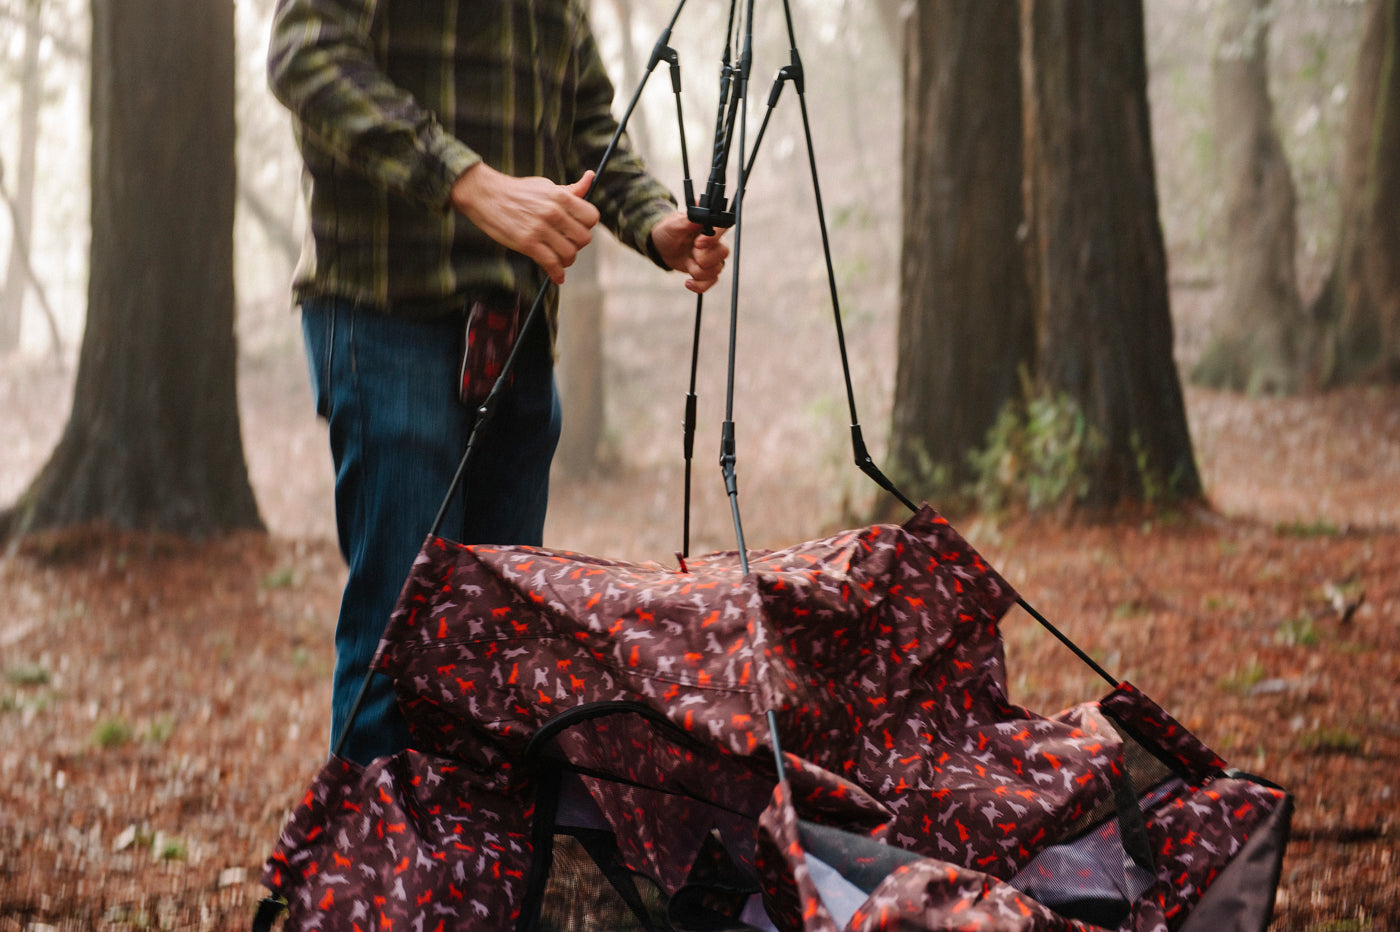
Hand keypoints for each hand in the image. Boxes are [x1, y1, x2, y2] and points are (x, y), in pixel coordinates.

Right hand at [450, 164, 599, 284]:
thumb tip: (590, 177)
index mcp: (560, 196)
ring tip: (560, 259)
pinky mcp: (527, 243)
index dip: (587, 226)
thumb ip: (570, 189)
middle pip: (584, 238)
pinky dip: (556, 274)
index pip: (592, 217)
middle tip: (567, 244)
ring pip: (569, 254)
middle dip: (578, 245)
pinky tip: (556, 277)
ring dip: (567, 260)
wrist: (486, 195)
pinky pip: (551, 264)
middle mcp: (553, 212)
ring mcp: (540, 228)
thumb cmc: (517, 191)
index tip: (578, 229)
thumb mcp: (545, 186)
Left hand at [648, 211, 729, 293]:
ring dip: (697, 270)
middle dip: (703, 257)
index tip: (697, 244)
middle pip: (723, 252)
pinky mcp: (708, 271)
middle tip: (692, 251)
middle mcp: (716, 241)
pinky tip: (688, 282)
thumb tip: (700, 213)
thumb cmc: (669, 230)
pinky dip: (699, 285)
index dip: (712, 238)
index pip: (723, 228)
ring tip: (687, 261)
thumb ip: (688, 220)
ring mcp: (713, 257)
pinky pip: (711, 282)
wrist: (662, 246)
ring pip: (716, 270)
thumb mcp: (673, 224)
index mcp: (710, 226)